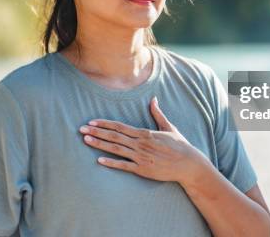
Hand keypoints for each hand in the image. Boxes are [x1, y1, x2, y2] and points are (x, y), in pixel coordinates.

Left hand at [79, 96, 209, 183]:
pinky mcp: (143, 169)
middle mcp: (140, 144)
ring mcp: (141, 157)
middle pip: (114, 136)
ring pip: (116, 149)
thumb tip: (154, 99)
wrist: (188, 164)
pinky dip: (111, 163)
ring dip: (100, 144)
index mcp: (145, 133)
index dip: (104, 124)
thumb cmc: (179, 145)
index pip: (120, 126)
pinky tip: (99, 160)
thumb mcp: (169, 127)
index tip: (92, 121)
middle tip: (81, 129)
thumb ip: (158, 114)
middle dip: (97, 132)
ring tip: (86, 140)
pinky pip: (124, 166)